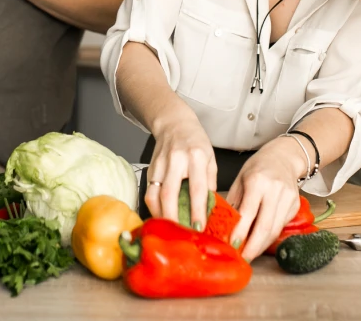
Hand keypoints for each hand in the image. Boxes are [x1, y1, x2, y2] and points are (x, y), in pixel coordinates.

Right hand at [144, 108, 216, 230]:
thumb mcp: (210, 159)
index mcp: (196, 157)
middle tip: (181, 236)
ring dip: (161, 216)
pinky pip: (149, 193)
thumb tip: (211, 211)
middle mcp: (176, 160)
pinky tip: (161, 217)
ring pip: (155, 196)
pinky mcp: (150, 169)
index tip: (200, 228)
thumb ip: (210, 184)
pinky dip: (154, 208)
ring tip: (170, 231)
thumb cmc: (195, 142)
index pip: (196, 188)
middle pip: (170, 195)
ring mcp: (160, 165)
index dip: (198, 211)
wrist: (174, 123)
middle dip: (174, 219)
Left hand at [226, 137, 302, 260]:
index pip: (248, 212)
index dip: (241, 231)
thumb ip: (233, 202)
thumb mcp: (240, 179)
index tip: (232, 245)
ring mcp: (288, 198)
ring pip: (275, 229)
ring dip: (262, 246)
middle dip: (253, 247)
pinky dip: (270, 237)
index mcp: (257, 180)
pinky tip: (260, 242)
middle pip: (265, 226)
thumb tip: (222, 226)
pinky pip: (281, 226)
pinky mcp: (296, 205)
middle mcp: (275, 189)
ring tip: (249, 254)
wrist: (283, 157)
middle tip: (243, 258)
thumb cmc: (257, 167)